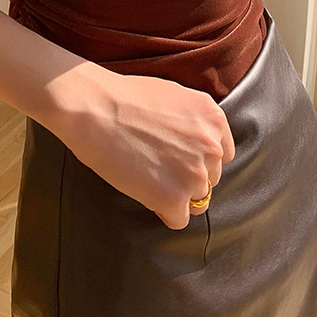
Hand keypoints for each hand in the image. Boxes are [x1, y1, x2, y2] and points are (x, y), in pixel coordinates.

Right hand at [48, 61, 233, 227]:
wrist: (94, 109)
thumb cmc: (123, 98)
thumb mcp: (174, 97)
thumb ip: (193, 122)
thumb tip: (195, 146)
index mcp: (213, 119)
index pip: (222, 155)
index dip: (198, 160)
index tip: (177, 158)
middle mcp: (212, 147)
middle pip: (210, 180)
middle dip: (187, 178)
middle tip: (155, 167)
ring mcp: (195, 174)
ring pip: (196, 202)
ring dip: (175, 196)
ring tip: (147, 179)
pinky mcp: (174, 197)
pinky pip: (178, 220)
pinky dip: (162, 212)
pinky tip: (144, 193)